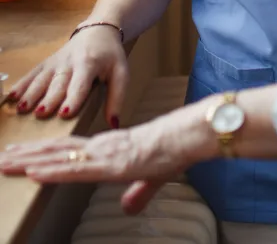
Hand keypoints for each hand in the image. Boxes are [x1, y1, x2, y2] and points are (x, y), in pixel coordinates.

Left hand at [0, 102, 215, 214]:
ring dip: (30, 161)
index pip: (71, 149)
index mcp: (111, 147)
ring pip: (60, 157)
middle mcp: (103, 147)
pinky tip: (34, 172)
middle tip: (2, 155)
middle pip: (58, 150)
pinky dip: (53, 170)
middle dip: (28, 154)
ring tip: (6, 162)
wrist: (189, 137)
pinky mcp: (111, 163)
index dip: (45, 151)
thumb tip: (129, 208)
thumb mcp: (154, 177)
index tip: (22, 153)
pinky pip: (77, 168)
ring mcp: (105, 153)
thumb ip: (139, 192)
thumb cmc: (175, 150)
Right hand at [7, 25, 127, 126]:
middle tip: (40, 114)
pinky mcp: (46, 63)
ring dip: (31, 93)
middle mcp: (70, 62)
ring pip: (42, 79)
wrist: (98, 32)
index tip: (65, 113)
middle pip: (58, 83)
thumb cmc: (110, 57)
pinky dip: (21, 84)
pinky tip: (11, 96)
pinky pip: (32, 73)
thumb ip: (117, 97)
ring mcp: (56, 62)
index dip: (73, 98)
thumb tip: (114, 123)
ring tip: (22, 108)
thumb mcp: (121, 73)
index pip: (81, 83)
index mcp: (90, 64)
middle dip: (49, 98)